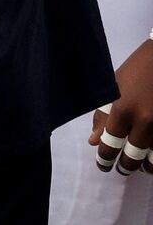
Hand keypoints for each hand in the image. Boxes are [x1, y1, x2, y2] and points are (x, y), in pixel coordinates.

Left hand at [89, 36, 152, 175]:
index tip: (102, 165)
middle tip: (120, 169)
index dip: (105, 158)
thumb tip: (94, 141)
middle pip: (133, 156)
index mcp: (122, 109)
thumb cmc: (135, 70)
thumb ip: (103, 115)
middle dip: (125, 166)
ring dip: (145, 167)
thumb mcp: (113, 89)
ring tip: (140, 168)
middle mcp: (144, 122)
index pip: (110, 144)